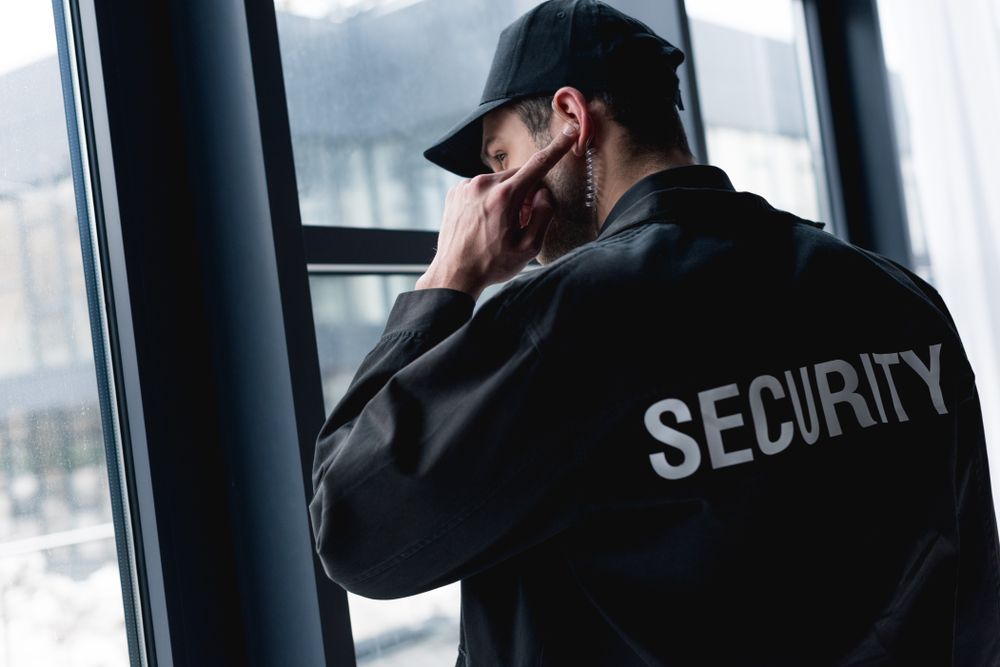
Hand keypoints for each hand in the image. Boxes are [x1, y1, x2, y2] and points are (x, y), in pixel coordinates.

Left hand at [416, 122, 580, 298]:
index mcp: (505, 197)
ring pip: (500, 182)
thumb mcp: (529, 248)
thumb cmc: (493, 264)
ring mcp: (466, 186)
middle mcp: (483, 184)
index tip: (570, 132)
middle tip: (522, 221)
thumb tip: (543, 193)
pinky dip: (489, 199)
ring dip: (507, 197)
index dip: (557, 148)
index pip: (538, 165)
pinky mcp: (455, 191)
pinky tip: (485, 222)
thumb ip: (544, 215)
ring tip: (500, 226)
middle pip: (519, 177)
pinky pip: (482, 188)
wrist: (454, 274)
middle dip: (526, 193)